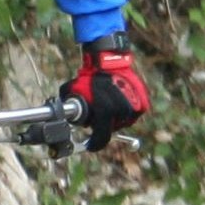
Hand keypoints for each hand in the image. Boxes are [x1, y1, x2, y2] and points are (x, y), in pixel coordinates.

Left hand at [60, 34, 148, 150]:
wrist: (110, 60)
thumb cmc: (91, 75)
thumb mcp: (73, 89)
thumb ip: (68, 105)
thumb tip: (61, 117)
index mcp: (107, 110)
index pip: (102, 136)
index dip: (95, 143)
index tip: (90, 144)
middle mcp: (123, 111)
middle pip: (112, 128)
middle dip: (103, 125)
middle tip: (98, 115)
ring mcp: (135, 108)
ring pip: (123, 121)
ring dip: (115, 118)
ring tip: (108, 104)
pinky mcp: (143, 104)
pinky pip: (132, 114)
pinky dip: (125, 111)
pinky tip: (118, 100)